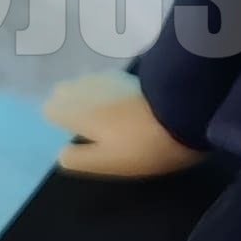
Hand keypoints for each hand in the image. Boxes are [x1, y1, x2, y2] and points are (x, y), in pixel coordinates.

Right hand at [43, 70, 203, 178]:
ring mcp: (114, 80)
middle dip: (69, 104)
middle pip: (68, 91)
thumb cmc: (143, 145)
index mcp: (80, 111)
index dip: (55, 118)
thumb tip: (61, 154)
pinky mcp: (135, 79)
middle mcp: (91, 90)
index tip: (63, 132)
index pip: (52, 108)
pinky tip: (120, 104)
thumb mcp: (107, 161)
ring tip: (99, 116)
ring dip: (88, 97)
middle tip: (80, 125)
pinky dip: (107, 92)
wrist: (187, 113)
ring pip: (88, 84)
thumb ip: (79, 158)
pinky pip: (109, 83)